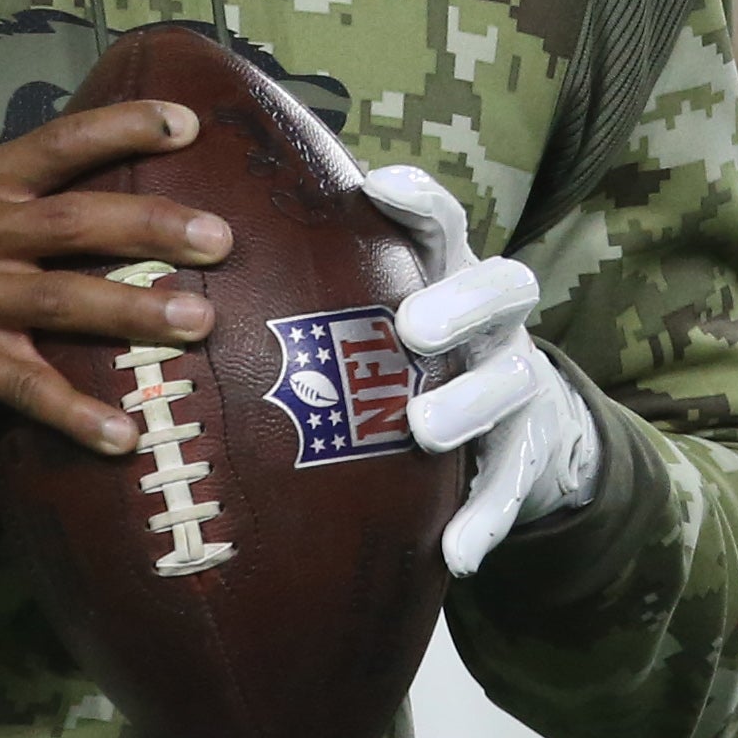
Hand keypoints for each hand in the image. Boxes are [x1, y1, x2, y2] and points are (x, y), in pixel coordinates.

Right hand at [0, 101, 233, 458]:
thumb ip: (32, 202)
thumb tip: (142, 191)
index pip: (59, 142)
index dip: (123, 127)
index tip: (187, 123)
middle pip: (75, 221)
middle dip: (153, 226)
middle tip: (221, 239)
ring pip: (63, 300)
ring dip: (137, 312)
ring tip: (200, 322)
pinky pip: (31, 388)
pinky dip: (80, 413)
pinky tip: (125, 435)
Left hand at [364, 166, 600, 576]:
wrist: (516, 426)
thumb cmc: (412, 356)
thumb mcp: (383, 309)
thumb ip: (328, 279)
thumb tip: (210, 235)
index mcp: (453, 273)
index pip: (446, 222)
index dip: (421, 201)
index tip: (377, 185)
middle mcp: (495, 322)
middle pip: (504, 287)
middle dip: (461, 302)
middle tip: (412, 326)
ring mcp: (519, 384)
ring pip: (511, 383)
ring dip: (468, 405)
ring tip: (423, 428)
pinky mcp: (527, 452)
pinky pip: (512, 484)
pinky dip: (485, 515)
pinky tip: (456, 552)